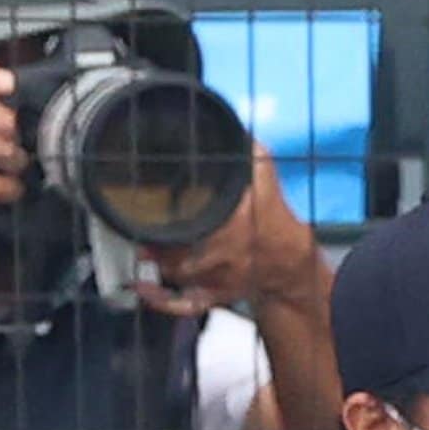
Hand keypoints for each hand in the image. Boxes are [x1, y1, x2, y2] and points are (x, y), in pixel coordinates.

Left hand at [137, 144, 323, 317]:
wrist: (289, 258)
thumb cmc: (272, 215)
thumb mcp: (265, 174)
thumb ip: (247, 150)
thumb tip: (229, 125)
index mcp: (234, 222)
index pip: (196, 220)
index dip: (170, 217)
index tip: (148, 208)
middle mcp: (227, 254)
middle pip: (180, 251)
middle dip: (157, 244)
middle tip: (139, 231)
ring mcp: (221, 277)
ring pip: (179, 274)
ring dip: (156, 263)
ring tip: (140, 250)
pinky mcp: (217, 294)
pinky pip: (186, 304)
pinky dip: (162, 301)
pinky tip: (142, 290)